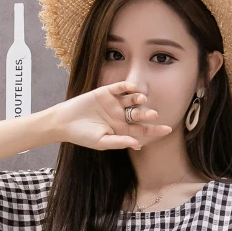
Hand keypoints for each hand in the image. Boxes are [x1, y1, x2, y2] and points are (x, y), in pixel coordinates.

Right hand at [50, 80, 172, 151]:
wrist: (64, 122)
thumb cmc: (83, 136)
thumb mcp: (102, 142)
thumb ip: (120, 142)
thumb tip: (139, 144)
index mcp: (122, 130)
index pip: (142, 130)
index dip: (154, 130)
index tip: (167, 129)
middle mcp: (121, 116)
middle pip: (139, 115)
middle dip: (146, 114)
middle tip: (153, 114)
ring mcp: (114, 103)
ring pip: (131, 100)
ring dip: (138, 99)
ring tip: (141, 99)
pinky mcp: (106, 92)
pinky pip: (119, 88)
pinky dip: (126, 86)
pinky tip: (132, 87)